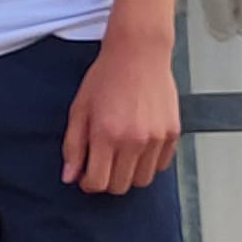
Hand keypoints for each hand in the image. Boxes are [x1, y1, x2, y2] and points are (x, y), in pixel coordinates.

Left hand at [62, 35, 179, 193]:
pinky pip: (161, 166)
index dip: (88, 184)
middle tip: (100, 167)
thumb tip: (69, 176)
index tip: (85, 177)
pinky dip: (147, 164)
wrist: (138, 54)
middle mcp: (133, 140)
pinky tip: (136, 148)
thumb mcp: (79, 109)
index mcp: (105, 134)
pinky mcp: (172, 135)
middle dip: (107, 182)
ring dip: (128, 175)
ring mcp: (156, 139)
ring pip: (142, 180)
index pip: (98, 181)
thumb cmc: (106, 78)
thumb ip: (73, 145)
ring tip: (118, 157)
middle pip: (121, 186)